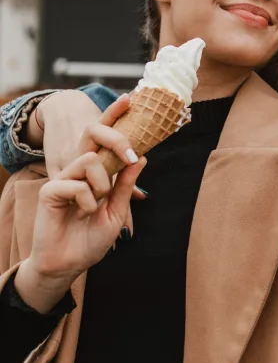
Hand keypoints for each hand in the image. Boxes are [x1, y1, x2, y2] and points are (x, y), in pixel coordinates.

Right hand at [36, 92, 144, 231]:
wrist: (68, 264)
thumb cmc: (90, 239)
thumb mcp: (116, 211)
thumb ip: (126, 184)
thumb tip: (142, 157)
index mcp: (96, 173)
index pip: (104, 139)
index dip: (114, 116)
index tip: (129, 98)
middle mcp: (79, 170)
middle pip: (93, 134)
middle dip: (115, 137)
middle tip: (131, 157)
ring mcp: (63, 178)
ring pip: (90, 159)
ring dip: (102, 185)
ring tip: (95, 205)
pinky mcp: (50, 190)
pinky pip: (76, 183)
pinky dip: (87, 201)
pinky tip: (82, 215)